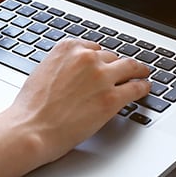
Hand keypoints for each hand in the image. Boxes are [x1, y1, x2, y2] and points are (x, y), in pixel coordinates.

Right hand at [0, 39, 151, 164]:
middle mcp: (86, 58)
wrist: (31, 128)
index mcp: (68, 48)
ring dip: (138, 71)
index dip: (101, 58)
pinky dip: (143, 87)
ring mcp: (101, 77)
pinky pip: (136, 87)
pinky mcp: (112, 98)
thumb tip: (72, 72)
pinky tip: (145, 89)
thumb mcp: (42, 72)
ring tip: (142, 74)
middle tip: (124, 71)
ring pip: (130, 67)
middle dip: (116, 66)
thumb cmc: (31, 107)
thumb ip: (61, 66)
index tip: (105, 62)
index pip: (93, 47)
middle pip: (111, 57)